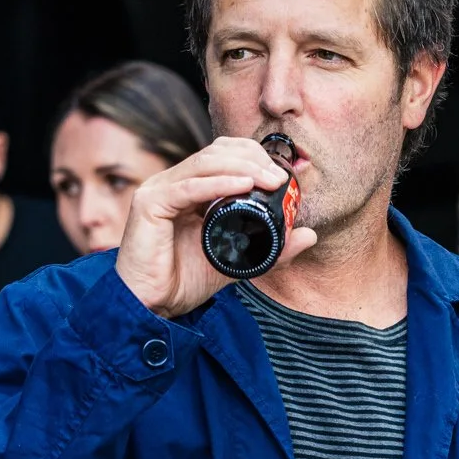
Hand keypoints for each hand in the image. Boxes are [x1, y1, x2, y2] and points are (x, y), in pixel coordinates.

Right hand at [114, 136, 316, 318]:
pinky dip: (218, 183)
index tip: (284, 175)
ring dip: (242, 167)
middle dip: (253, 158)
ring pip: (205, 163)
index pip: (224, 156)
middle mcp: (173, 183)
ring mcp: (158, 190)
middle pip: (217, 152)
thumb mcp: (238, 261)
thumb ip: (271, 249)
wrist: (152, 307)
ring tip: (270, 180)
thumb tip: (309, 235)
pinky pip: (187, 187)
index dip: (255, 157)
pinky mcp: (149, 204)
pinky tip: (243, 186)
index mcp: (190, 188)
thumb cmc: (184, 281)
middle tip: (280, 178)